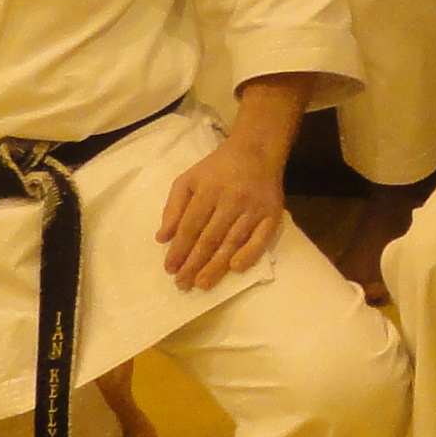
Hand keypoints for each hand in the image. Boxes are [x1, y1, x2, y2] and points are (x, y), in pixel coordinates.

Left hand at [158, 132, 284, 289]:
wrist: (257, 151)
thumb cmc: (217, 168)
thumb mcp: (188, 179)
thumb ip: (173, 207)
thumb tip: (163, 239)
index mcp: (208, 189)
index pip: (191, 226)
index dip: (179, 249)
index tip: (170, 269)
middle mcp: (231, 199)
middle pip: (210, 238)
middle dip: (194, 264)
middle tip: (183, 285)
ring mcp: (253, 208)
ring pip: (233, 242)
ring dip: (217, 266)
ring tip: (202, 284)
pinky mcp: (272, 214)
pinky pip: (261, 239)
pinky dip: (249, 255)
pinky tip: (235, 269)